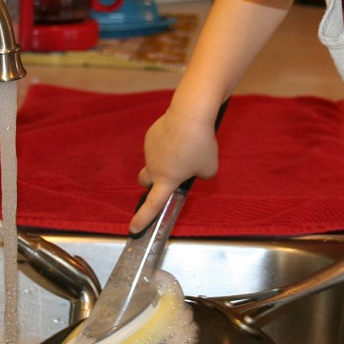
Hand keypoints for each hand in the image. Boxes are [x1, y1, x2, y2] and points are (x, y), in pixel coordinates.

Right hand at [133, 106, 219, 231]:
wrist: (190, 114)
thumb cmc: (201, 143)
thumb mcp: (210, 167)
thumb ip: (203, 175)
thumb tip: (197, 170)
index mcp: (167, 180)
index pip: (153, 205)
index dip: (143, 219)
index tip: (133, 229)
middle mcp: (154, 167)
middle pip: (145, 181)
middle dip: (152, 183)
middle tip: (168, 177)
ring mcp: (150, 151)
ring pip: (154, 160)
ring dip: (166, 159)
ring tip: (187, 146)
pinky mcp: (150, 135)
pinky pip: (157, 144)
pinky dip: (167, 144)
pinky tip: (180, 135)